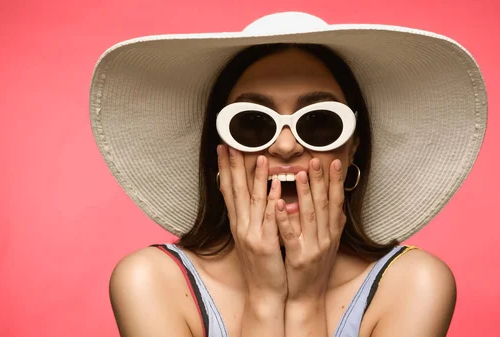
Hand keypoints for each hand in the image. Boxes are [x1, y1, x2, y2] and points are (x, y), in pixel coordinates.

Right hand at [216, 145, 286, 299]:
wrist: (265, 292)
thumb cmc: (262, 264)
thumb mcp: (253, 236)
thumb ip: (253, 215)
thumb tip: (253, 194)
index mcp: (238, 223)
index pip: (229, 190)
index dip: (225, 168)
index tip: (223, 148)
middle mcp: (241, 227)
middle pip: (236, 191)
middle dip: (233, 166)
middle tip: (230, 144)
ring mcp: (252, 236)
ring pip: (254, 202)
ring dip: (256, 180)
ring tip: (260, 158)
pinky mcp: (266, 246)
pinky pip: (270, 221)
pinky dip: (272, 204)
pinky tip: (276, 189)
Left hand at [275, 158, 346, 300]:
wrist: (307, 297)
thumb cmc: (315, 268)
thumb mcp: (329, 244)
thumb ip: (333, 224)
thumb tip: (339, 204)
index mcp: (332, 232)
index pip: (336, 202)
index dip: (336, 182)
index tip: (335, 162)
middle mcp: (326, 238)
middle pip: (324, 204)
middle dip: (321, 180)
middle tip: (317, 159)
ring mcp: (313, 248)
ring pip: (310, 216)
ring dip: (306, 194)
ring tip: (301, 174)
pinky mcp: (298, 258)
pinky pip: (291, 236)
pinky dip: (285, 219)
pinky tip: (279, 204)